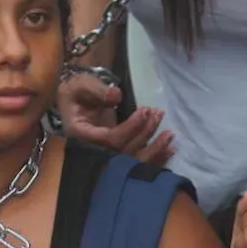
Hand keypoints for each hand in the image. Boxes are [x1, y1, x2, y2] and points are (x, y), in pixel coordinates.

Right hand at [56, 74, 174, 166]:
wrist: (75, 102)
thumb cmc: (77, 92)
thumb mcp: (82, 85)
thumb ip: (96, 89)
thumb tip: (115, 96)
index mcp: (81, 135)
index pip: (110, 139)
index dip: (130, 128)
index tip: (144, 110)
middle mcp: (93, 151)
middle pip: (124, 152)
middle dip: (145, 135)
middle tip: (158, 114)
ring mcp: (106, 155)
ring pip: (132, 161)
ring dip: (154, 149)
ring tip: (170, 134)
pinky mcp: (117, 155)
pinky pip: (137, 163)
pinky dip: (156, 158)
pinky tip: (170, 150)